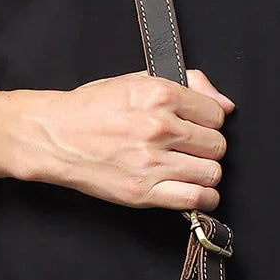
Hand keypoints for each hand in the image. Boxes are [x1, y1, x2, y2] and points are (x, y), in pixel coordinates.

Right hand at [15, 69, 233, 210]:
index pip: (216, 115)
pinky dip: (204, 200)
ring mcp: (151, 162)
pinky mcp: (142, 191)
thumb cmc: (91, 109)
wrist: (54, 137)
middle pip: (216, 145)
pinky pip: (193, 198)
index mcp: (160, 95)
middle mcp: (159, 128)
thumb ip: (186, 85)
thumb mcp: (137, 80)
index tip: (196, 130)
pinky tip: (198, 194)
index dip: (208, 123)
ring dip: (206, 174)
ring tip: (192, 172)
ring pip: (211, 172)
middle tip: (191, 152)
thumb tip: (225, 105)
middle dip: (208, 149)